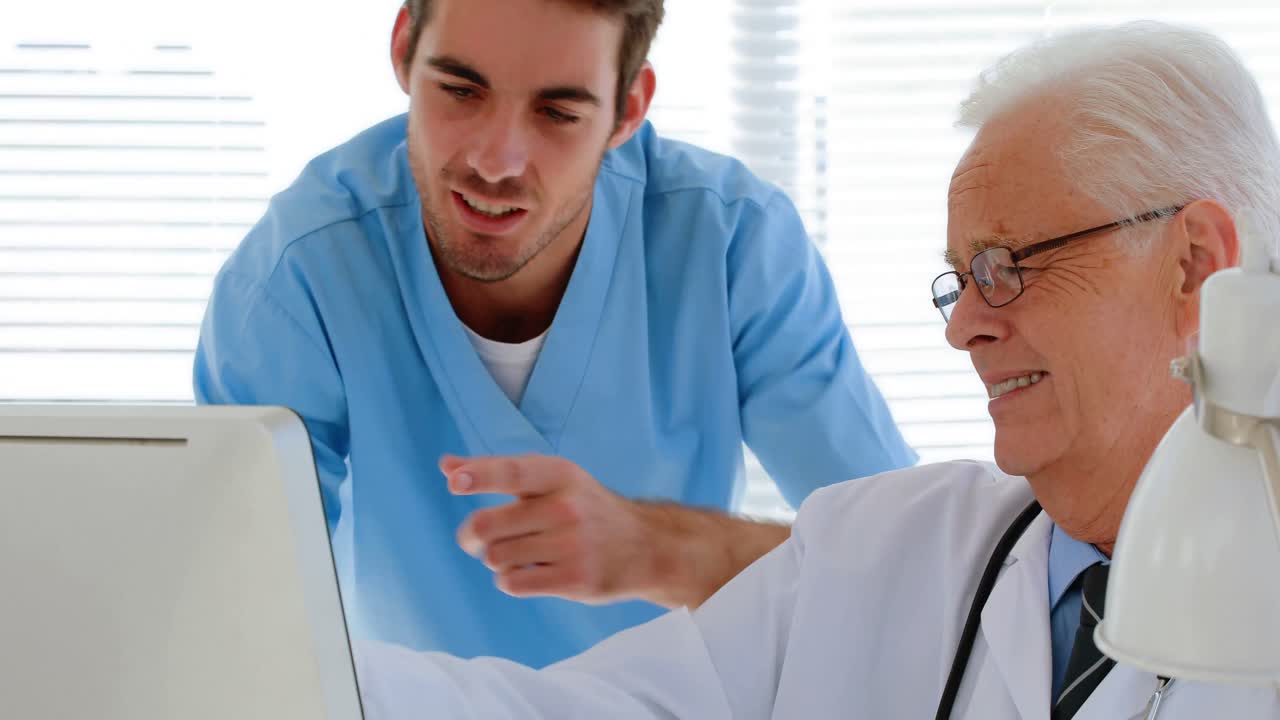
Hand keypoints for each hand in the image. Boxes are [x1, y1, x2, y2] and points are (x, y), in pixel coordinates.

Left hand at [441, 454, 654, 604]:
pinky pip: (513, 583)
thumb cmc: (585, 509)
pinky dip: (511, 580)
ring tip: (521, 555)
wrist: (646, 547)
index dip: (480, 475)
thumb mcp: (551, 481)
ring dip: (497, 561)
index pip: (513, 472)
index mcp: (560, 475)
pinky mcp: (575, 579)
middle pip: (487, 526)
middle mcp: (566, 507)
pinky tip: (531, 573)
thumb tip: (446, 466)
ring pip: (496, 558)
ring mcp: (572, 545)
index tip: (455, 482)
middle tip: (479, 540)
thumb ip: (498, 473)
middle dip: (472, 537)